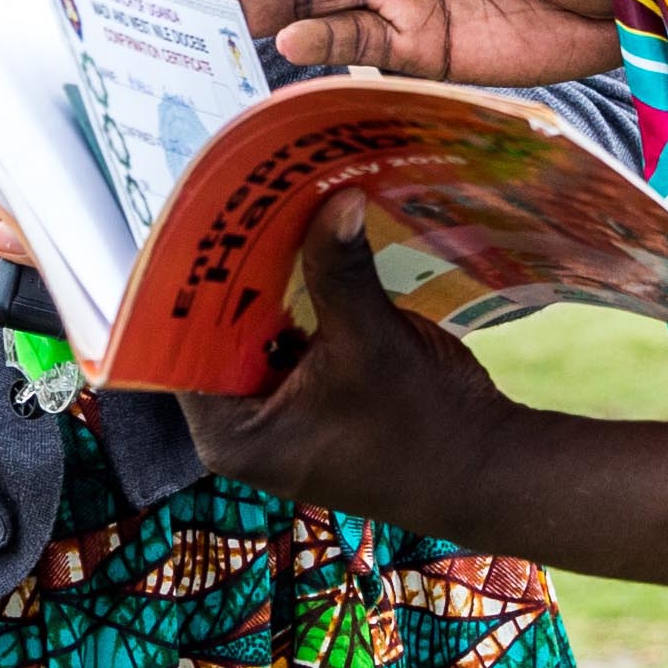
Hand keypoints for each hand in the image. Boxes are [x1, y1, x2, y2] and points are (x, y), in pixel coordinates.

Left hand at [184, 198, 540, 540]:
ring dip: (266, 284)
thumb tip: (334, 195)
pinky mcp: (310, 403)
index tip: (197, 223)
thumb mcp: (372, 341)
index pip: (176, 348)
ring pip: (254, 334)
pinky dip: (297, 303)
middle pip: (213, 337)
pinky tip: (304, 247)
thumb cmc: (424, 428)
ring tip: (265, 212)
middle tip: (234, 204)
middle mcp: (241, 429)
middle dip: (231, 277)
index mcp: (230, 434)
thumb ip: (339, 269)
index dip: (186, 286)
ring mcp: (277, 417)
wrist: (490, 472)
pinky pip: (288, 340)